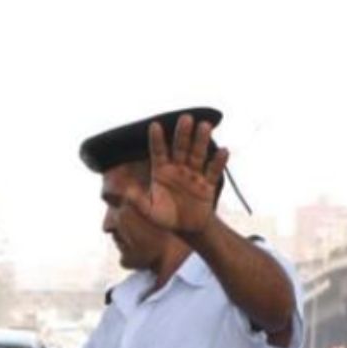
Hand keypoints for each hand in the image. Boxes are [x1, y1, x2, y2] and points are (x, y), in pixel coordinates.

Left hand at [124, 114, 226, 237]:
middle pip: (180, 148)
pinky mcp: (208, 184)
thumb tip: (123, 192)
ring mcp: (194, 175)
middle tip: (185, 118)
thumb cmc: (165, 217)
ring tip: (204, 126)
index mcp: (162, 172)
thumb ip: (137, 200)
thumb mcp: (148, 210)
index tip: (154, 125)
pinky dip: (218, 162)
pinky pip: (213, 171)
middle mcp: (178, 169)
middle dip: (182, 134)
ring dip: (201, 141)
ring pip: (197, 154)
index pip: (158, 152)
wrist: (186, 229)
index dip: (156, 140)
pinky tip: (223, 151)